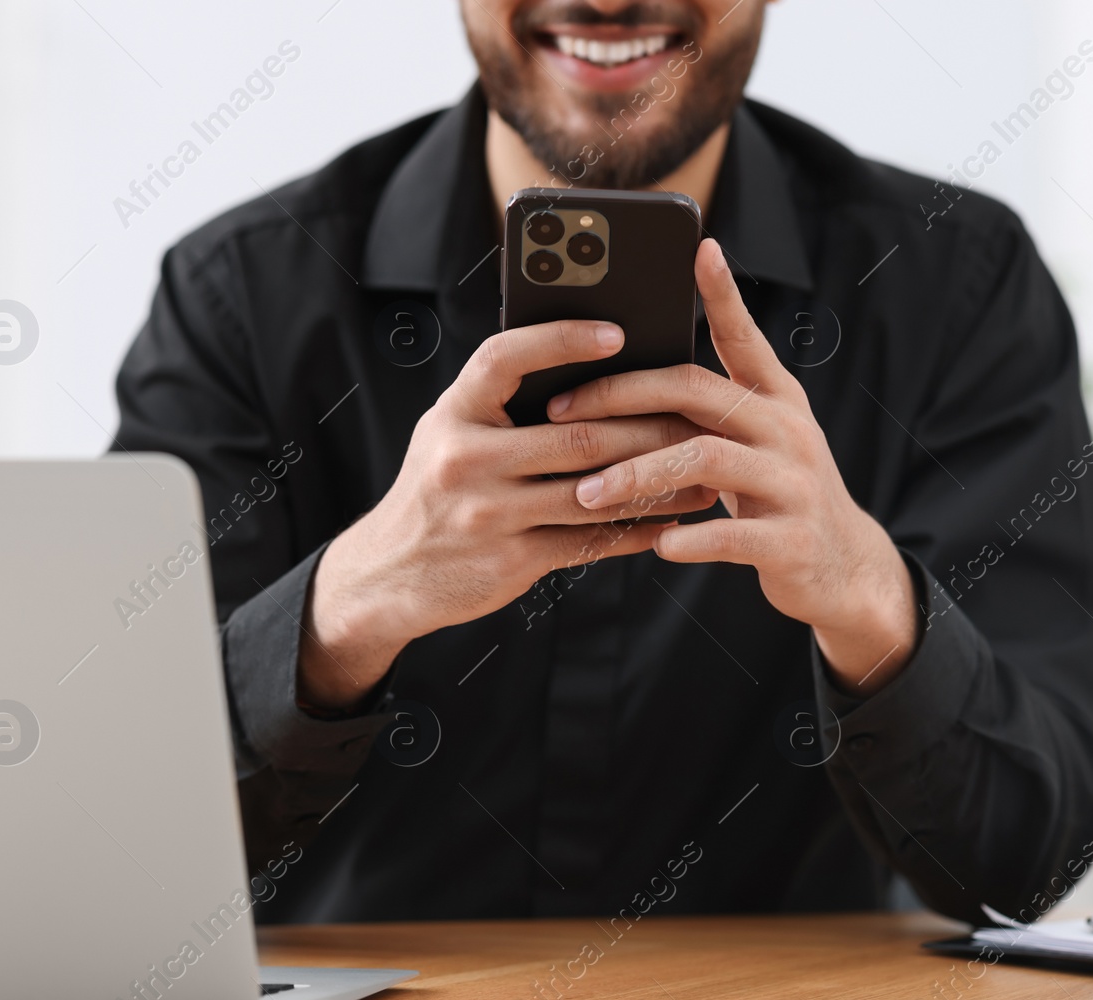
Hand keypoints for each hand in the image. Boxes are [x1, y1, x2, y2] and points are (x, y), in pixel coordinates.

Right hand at [299, 319, 714, 707]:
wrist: (389, 573)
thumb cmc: (438, 489)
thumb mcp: (451, 432)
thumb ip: (503, 404)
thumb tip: (594, 368)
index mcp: (454, 412)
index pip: (508, 358)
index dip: (562, 340)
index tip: (618, 332)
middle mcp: (465, 458)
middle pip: (577, 434)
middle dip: (648, 428)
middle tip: (698, 419)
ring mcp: (487, 513)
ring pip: (593, 491)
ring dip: (656, 483)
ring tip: (703, 475)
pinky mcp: (510, 560)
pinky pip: (589, 541)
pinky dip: (635, 530)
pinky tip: (670, 520)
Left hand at [546, 239, 917, 695]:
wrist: (844, 566)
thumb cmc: (778, 494)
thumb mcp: (760, 440)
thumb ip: (714, 409)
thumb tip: (632, 377)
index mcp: (777, 400)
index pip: (743, 338)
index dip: (723, 294)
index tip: (699, 248)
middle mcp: (788, 430)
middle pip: (698, 392)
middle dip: (622, 396)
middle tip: (561, 411)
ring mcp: (794, 483)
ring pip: (705, 461)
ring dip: (637, 474)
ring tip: (586, 493)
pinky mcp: (792, 540)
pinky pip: (730, 534)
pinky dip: (688, 538)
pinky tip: (656, 544)